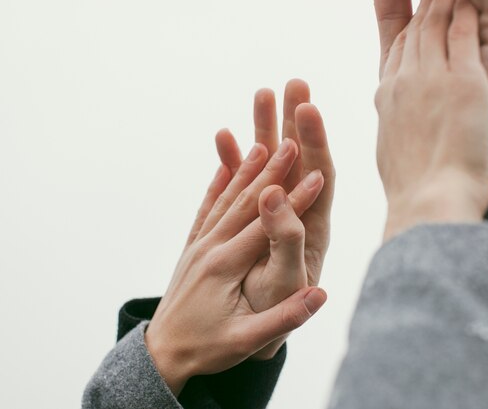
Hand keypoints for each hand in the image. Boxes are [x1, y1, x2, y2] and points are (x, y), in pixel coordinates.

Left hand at [146, 138, 327, 395]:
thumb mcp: (246, 341)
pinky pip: (206, 209)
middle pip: (245, 202)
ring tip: (265, 143)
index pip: (266, 226)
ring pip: (225, 199)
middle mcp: (209, 248)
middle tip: (293, 140)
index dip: (295, 200)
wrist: (161, 354)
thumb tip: (320, 294)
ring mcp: (198, 245)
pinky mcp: (193, 249)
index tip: (319, 176)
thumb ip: (284, 317)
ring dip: (247, 170)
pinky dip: (218, 185)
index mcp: (225, 266)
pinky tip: (223, 166)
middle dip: (273, 171)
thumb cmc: (206, 349)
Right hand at [214, 79, 335, 358]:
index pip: (320, 175)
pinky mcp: (249, 219)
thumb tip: (274, 194)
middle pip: (299, 160)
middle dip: (296, 122)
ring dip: (266, 130)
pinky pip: (240, 183)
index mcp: (311, 227)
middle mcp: (295, 214)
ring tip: (261, 93)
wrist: (251, 331)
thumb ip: (285, 239)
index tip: (308, 108)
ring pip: (270, 165)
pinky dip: (233, 160)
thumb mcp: (285, 280)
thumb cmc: (274, 311)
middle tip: (294, 82)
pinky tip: (225, 137)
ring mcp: (271, 214)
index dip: (315, 142)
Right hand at [375, 0, 487, 240]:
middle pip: (413, 27)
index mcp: (386, 96)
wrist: (429, 203)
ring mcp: (430, 78)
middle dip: (422, 1)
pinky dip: (466, 12)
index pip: (394, 46)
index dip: (402, 20)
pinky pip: (463, 32)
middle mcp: (402, 80)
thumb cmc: (413, 188)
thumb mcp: (391, 149)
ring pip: (435, 22)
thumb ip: (394, 123)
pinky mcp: (462, 81)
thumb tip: (394, 119)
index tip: (408, 7)